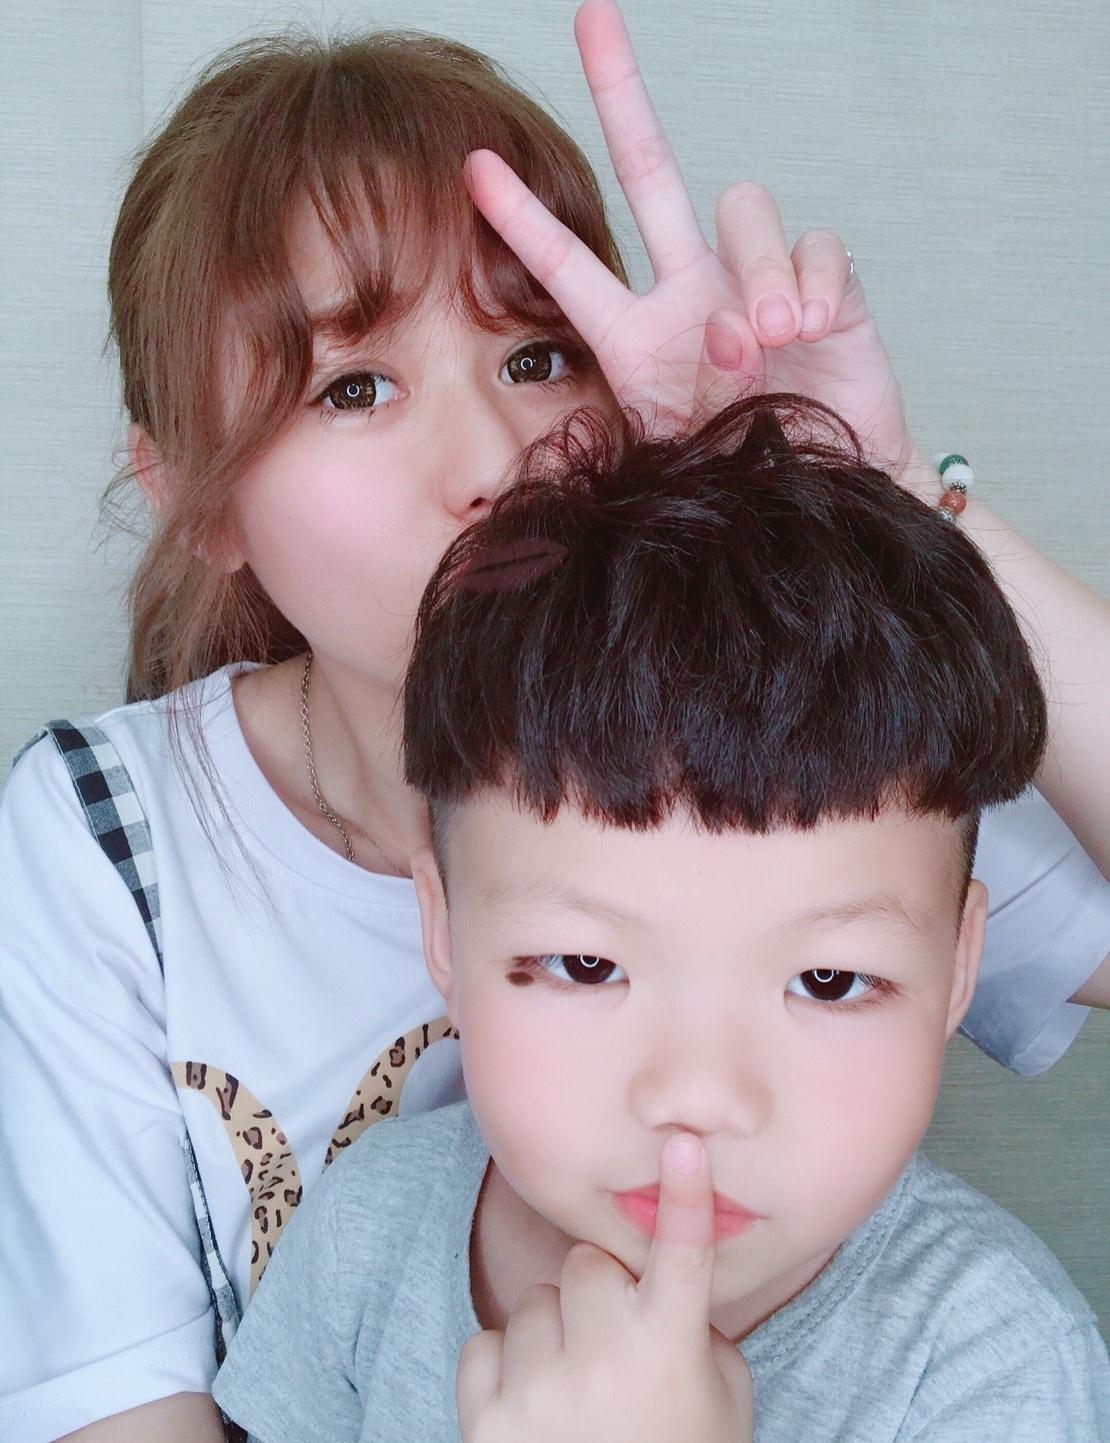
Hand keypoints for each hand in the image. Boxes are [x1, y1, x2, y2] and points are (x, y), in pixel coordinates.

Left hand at [456, 1132, 753, 1442]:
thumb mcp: (721, 1402)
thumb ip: (696, 1332)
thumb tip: (655, 1285)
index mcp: (670, 1348)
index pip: (683, 1255)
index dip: (685, 1194)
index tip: (685, 1140)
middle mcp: (604, 1360)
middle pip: (584, 1267)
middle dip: (598, 1297)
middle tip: (615, 1350)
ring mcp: (539, 1390)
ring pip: (532, 1303)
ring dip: (551, 1335)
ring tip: (575, 1394)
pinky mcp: (486, 1420)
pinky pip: (485, 1343)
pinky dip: (504, 1369)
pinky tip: (533, 1409)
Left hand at [465, 0, 913, 476]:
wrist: (825, 500)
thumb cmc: (744, 477)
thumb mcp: (678, 458)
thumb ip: (674, 406)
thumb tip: (725, 334)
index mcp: (637, 337)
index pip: (571, 266)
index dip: (526, 219)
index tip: (476, 165)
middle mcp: (691, 291)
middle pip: (652, 171)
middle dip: (622, 94)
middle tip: (593, 16)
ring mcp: (756, 284)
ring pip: (741, 203)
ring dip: (751, 270)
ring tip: (763, 342)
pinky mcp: (825, 290)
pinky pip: (815, 244)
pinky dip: (810, 279)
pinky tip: (806, 329)